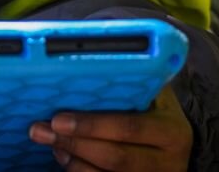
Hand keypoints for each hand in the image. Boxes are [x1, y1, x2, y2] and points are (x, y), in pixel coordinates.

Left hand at [28, 85, 191, 171]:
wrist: (176, 148)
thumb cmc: (159, 113)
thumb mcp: (158, 97)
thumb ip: (136, 81)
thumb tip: (97, 58)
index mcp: (172, 132)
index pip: (129, 129)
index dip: (92, 125)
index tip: (59, 118)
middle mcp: (166, 162)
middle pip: (114, 157)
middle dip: (74, 143)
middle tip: (42, 130)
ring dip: (72, 159)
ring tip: (52, 141)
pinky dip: (78, 170)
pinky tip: (64, 156)